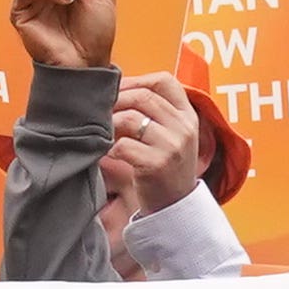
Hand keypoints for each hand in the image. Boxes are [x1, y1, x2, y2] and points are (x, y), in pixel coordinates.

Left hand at [105, 72, 204, 214]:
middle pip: (143, 96)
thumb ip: (156, 114)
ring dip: (110, 123)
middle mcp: (183, 128)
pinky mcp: (157, 165)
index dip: (137, 80)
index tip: (119, 90)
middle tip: (101, 110)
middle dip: (117, 100)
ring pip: (131, 118)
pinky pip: (123, 145)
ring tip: (103, 132)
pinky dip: (110, 148)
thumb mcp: (173, 136)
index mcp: (188, 116)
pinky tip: (108, 153)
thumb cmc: (165, 168)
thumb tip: (118, 89)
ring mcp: (172, 146)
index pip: (165, 81)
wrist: (175, 208)